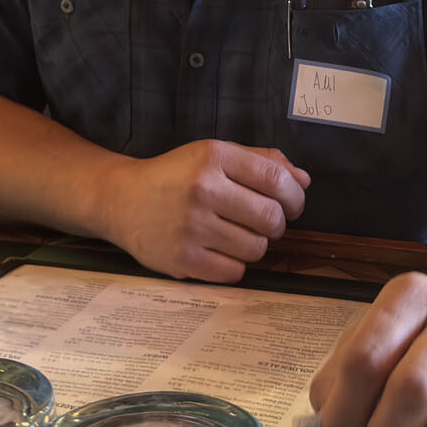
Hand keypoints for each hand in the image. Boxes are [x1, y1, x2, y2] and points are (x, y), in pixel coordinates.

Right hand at [101, 140, 309, 282]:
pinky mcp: (183, 260)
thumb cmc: (175, 175)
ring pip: (257, 248)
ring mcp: (192, 227)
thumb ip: (260, 161)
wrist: (122, 200)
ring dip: (255, 244)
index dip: (294, 195)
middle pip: (271, 217)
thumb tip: (304, 181)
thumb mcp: (213, 154)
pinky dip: (234, 264)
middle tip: (263, 220)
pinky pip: (235, 271)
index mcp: (213, 157)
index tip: (292, 203)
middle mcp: (203, 189)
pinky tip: (218, 249)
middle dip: (277, 222)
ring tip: (236, 234)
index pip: (276, 178)